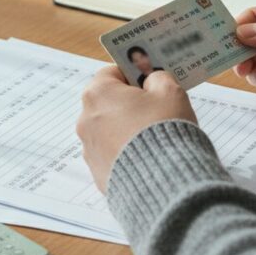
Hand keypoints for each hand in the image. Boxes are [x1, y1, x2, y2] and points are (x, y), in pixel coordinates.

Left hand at [77, 67, 195, 192]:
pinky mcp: (97, 172)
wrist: (165, 182)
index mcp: (98, 93)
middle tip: (156, 109)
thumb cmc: (165, 130)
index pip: (112, 73)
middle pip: (108, 102)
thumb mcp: (169, 92)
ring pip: (109, 130)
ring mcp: (89, 148)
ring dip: (127, 129)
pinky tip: (148, 157)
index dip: (133, 75)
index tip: (150, 82)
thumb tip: (151, 80)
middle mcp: (86, 119)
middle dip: (130, 103)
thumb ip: (158, 78)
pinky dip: (126, 152)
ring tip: (154, 137)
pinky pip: (112, 154)